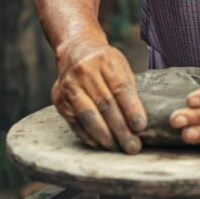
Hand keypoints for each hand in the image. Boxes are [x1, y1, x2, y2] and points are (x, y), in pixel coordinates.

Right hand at [51, 34, 146, 153]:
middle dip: (120, 129)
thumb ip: (128, 89)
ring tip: (118, 148)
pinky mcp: (58, 99)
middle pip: (104, 104)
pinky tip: (101, 145)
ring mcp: (68, 85)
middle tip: (132, 146)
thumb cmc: (104, 61)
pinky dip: (89, 136)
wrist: (75, 50)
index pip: (120, 88)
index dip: (131, 109)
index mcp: (104, 60)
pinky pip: (74, 122)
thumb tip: (138, 122)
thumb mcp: (120, 65)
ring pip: (87, 116)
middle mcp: (84, 71)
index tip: (141, 127)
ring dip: (104, 136)